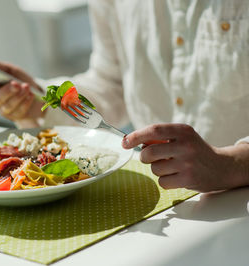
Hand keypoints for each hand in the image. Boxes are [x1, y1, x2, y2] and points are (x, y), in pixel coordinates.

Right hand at [0, 60, 43, 127]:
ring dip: (19, 96)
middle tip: (16, 84)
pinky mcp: (15, 116)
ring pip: (8, 106)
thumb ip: (2, 67)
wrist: (37, 95)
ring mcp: (3, 109)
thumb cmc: (20, 81)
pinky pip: (19, 111)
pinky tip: (31, 95)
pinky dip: (26, 102)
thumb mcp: (12, 71)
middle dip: (6, 91)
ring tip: (27, 87)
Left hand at [122, 123, 248, 191]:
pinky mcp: (189, 179)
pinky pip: (162, 182)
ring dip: (157, 170)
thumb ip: (159, 138)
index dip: (136, 136)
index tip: (124, 142)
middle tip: (151, 158)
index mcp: (183, 131)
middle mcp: (186, 145)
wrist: (222, 167)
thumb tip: (130, 141)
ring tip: (171, 167)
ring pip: (155, 169)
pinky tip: (176, 177)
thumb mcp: (181, 137)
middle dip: (144, 157)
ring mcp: (188, 163)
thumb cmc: (194, 150)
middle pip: (149, 153)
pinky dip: (165, 181)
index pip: (153, 130)